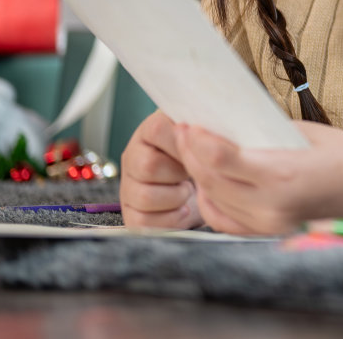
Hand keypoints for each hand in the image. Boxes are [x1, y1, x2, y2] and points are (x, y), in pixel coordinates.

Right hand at [120, 111, 201, 229]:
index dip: (183, 142)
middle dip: (179, 173)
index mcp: (150, 131)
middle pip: (149, 166)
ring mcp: (129, 187)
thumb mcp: (205, 136)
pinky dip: (170, 219)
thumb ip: (205, 125)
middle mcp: (133, 157)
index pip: (159, 129)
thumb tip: (214, 120)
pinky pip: (144, 222)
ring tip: (188, 191)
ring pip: (145, 196)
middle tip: (192, 173)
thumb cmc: (203, 158)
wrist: (200, 189)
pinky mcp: (131, 214)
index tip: (198, 149)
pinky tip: (182, 209)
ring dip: (176, 197)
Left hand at [175, 121, 342, 234]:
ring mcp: (268, 224)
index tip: (188, 122)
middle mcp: (270, 205)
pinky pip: (224, 219)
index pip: (220, 159)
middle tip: (184, 130)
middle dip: (192, 153)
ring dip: (199, 174)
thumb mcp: (305, 134)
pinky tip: (209, 181)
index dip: (198, 140)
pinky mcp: (268, 233)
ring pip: (213, 199)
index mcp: (282, 174)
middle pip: (210, 179)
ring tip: (195, 151)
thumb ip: (264, 134)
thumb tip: (227, 124)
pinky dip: (211, 199)